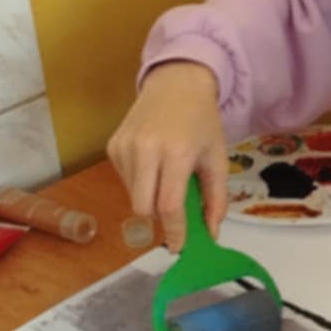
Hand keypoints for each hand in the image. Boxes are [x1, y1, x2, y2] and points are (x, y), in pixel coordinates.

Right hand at [107, 61, 228, 249]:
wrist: (176, 84)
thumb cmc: (201, 121)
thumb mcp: (217, 158)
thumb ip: (216, 198)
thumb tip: (211, 233)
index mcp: (177, 152)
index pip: (169, 205)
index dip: (174, 232)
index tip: (179, 246)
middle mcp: (146, 149)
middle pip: (144, 207)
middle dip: (160, 218)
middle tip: (175, 212)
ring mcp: (125, 146)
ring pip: (133, 196)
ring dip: (150, 198)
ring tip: (166, 175)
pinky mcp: (112, 146)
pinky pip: (125, 181)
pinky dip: (140, 183)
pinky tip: (152, 164)